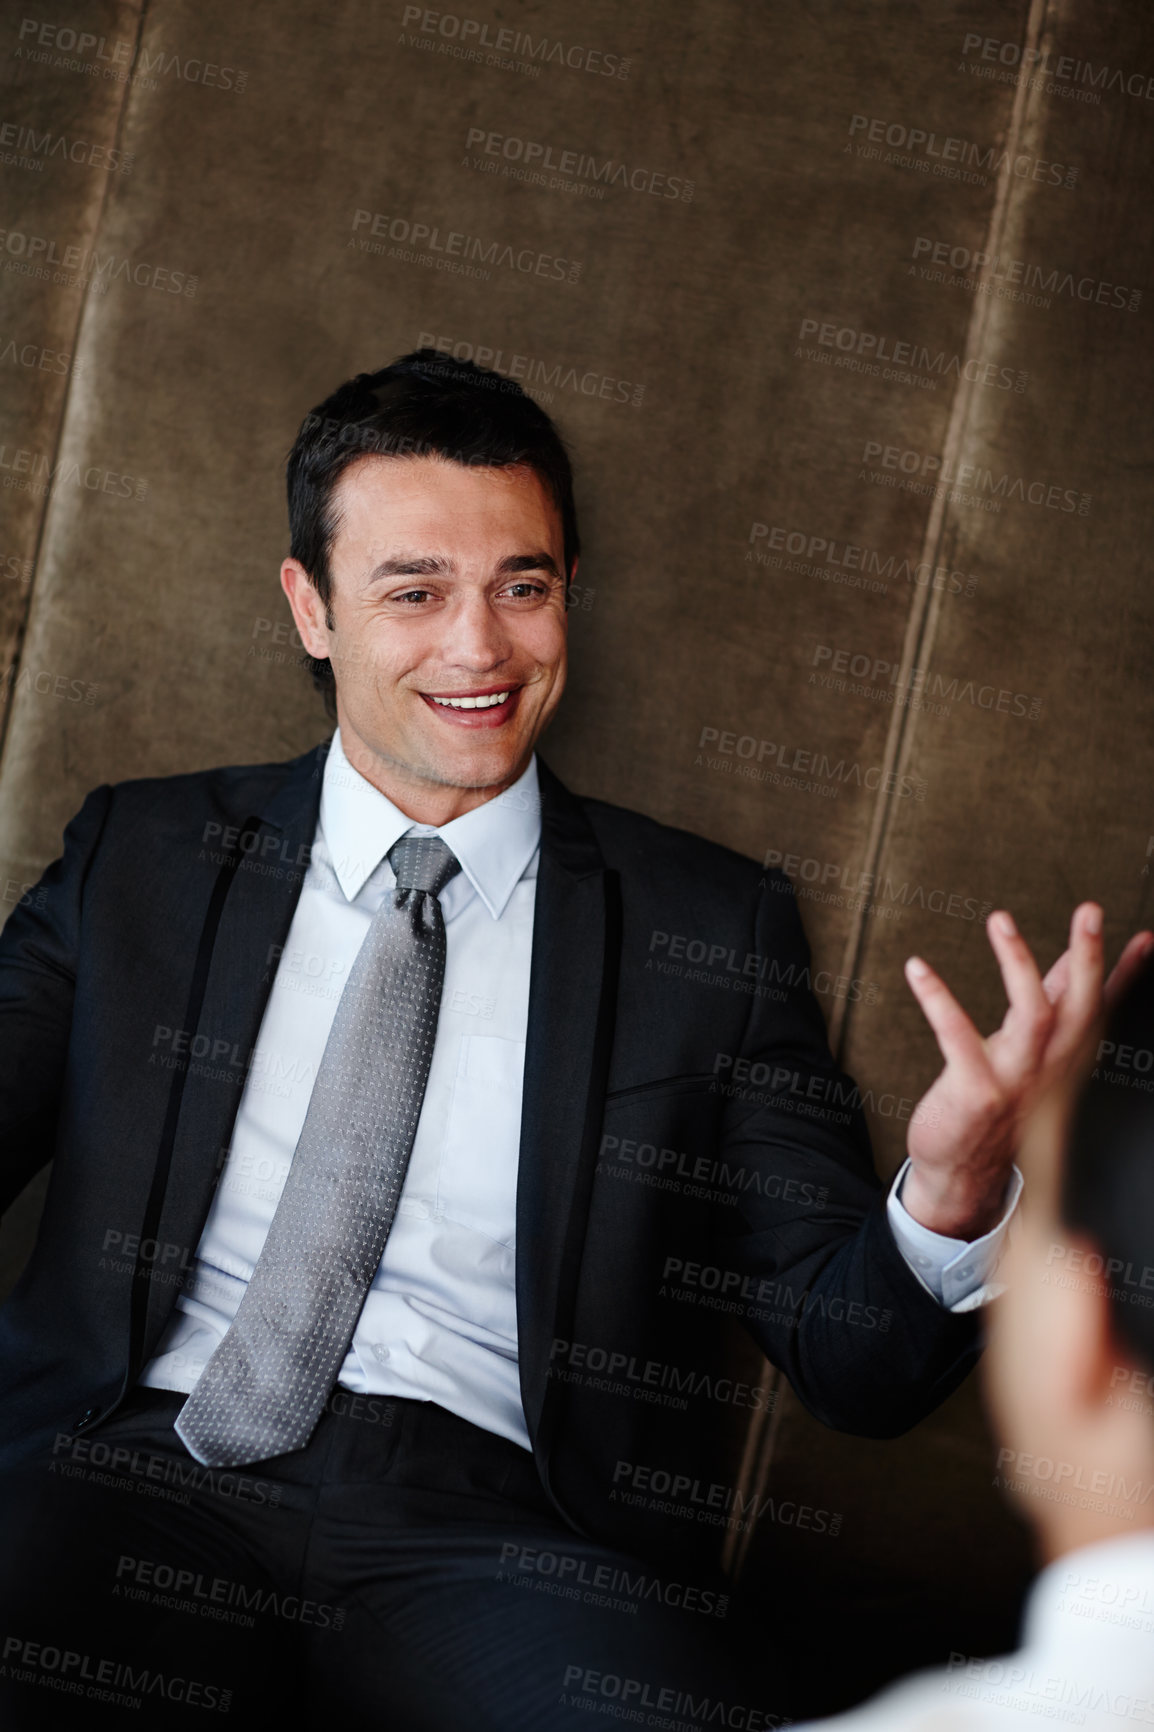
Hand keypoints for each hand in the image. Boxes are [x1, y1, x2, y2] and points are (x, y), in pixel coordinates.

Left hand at [900, 905, 1153, 1239]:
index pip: (1101, 1009)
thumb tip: (1071, 960)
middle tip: (1090, 911)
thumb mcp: (1030, 1054)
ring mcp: (1016, 1082)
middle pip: (1080, 1008)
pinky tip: (918, 969)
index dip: (1126, 973)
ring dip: (1018, 964)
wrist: (962, 1177)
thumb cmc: (994, 1104)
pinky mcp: (976, 1092)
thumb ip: (1051, 1006)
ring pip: (1033, 1017)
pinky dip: (939, 1001)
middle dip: (1089, 957)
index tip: (1146, 937)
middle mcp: (1049, 1070)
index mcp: (1064, 1059)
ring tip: (1001, 919)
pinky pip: (959, 1039)